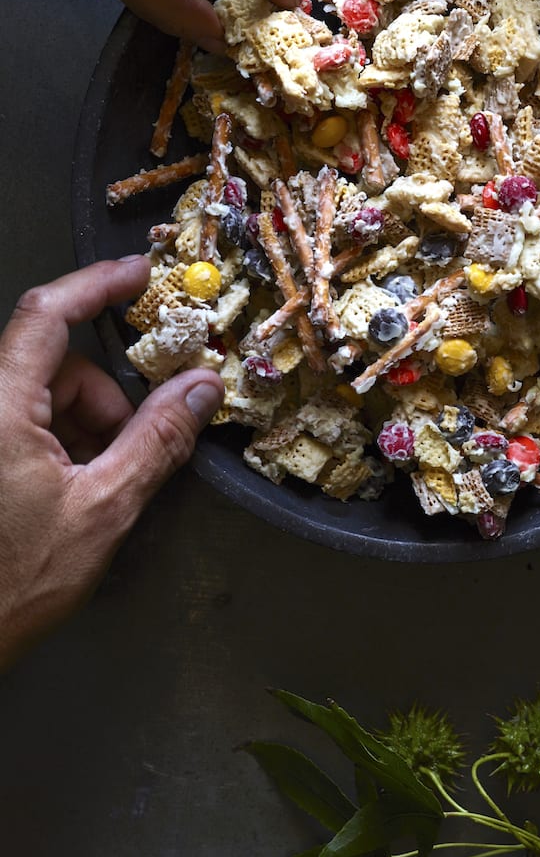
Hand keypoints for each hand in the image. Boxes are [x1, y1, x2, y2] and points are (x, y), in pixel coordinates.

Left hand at [0, 256, 223, 670]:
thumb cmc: (12, 582)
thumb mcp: (102, 509)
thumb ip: (157, 440)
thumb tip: (203, 385)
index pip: (47, 314)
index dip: (98, 284)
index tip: (142, 274)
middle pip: (55, 365)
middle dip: (103, 400)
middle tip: (124, 454)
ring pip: (42, 396)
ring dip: (82, 428)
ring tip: (91, 490)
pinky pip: (23, 423)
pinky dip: (57, 445)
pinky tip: (67, 495)